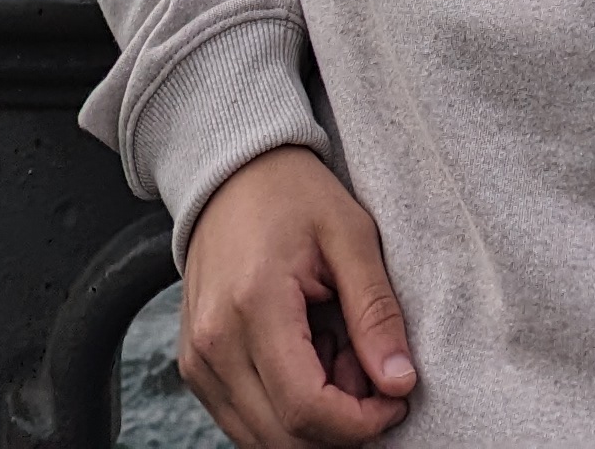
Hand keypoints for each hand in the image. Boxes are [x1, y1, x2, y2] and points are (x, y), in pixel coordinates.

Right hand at [176, 146, 419, 447]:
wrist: (233, 172)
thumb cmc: (294, 194)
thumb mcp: (351, 235)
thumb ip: (375, 310)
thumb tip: (399, 381)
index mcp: (253, 304)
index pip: (305, 409)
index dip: (360, 423)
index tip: (397, 400)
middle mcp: (213, 342)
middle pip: (283, 437)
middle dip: (340, 425)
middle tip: (370, 371)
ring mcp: (197, 360)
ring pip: (262, 438)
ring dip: (313, 421)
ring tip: (338, 355)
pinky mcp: (195, 368)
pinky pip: (244, 421)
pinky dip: (285, 410)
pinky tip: (308, 359)